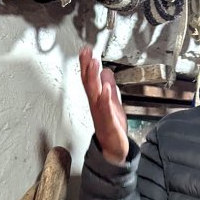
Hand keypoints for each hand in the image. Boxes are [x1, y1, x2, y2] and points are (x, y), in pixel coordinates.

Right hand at [79, 46, 128, 164]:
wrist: (114, 149)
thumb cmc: (112, 128)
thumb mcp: (112, 102)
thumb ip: (109, 87)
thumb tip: (106, 72)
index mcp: (97, 100)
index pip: (90, 79)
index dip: (86, 65)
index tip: (85, 50)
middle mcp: (96, 105)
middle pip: (89, 83)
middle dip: (87, 67)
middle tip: (85, 53)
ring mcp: (101, 114)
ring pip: (95, 94)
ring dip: (93, 79)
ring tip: (94, 64)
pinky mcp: (108, 123)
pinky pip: (105, 110)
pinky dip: (104, 99)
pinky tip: (104, 89)